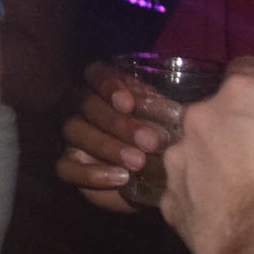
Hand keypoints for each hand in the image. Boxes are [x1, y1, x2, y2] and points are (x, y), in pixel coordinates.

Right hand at [57, 59, 179, 211]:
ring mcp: (73, 135)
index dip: (107, 85)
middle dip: (119, 123)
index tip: (129, 103)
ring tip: (139, 162)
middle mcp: (84, 106)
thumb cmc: (161, 141)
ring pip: (76, 131)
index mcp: (106, 88)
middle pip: (87, 104)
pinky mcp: (69, 165)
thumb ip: (165, 109)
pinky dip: (91, 173)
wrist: (157, 179)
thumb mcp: (165, 120)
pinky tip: (119, 178)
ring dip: (108, 146)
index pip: (95, 74)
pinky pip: (67, 166)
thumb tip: (186, 106)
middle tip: (150, 142)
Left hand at [159, 59, 253, 253]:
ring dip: (210, 167)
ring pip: (191, 153)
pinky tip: (225, 222)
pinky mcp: (169, 203)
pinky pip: (181, 195)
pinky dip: (197, 205)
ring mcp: (179, 160)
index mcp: (246, 95)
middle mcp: (202, 118)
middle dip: (234, 130)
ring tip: (243, 196)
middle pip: (214, 112)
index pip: (246, 69)